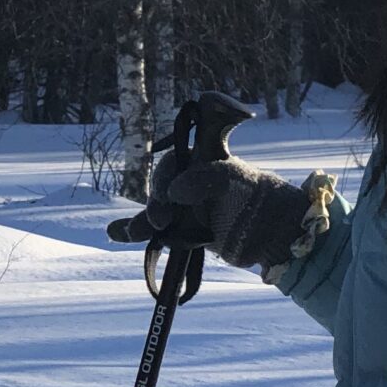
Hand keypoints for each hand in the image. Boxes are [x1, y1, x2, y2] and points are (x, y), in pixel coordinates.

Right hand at [108, 154, 316, 272]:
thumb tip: (175, 193)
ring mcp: (185, 203)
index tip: (173, 187)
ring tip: (139, 231)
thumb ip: (204, 179)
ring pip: (156, 206)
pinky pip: (152, 228)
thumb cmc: (257, 198)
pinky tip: (116, 232)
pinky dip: (133, 229)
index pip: (176, 153)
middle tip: (163, 220)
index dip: (170, 166)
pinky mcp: (181, 228)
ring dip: (144, 218)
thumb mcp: (234, 181)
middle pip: (163, 182)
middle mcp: (191, 178)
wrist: (271, 234)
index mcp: (203, 157)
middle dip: (159, 198)